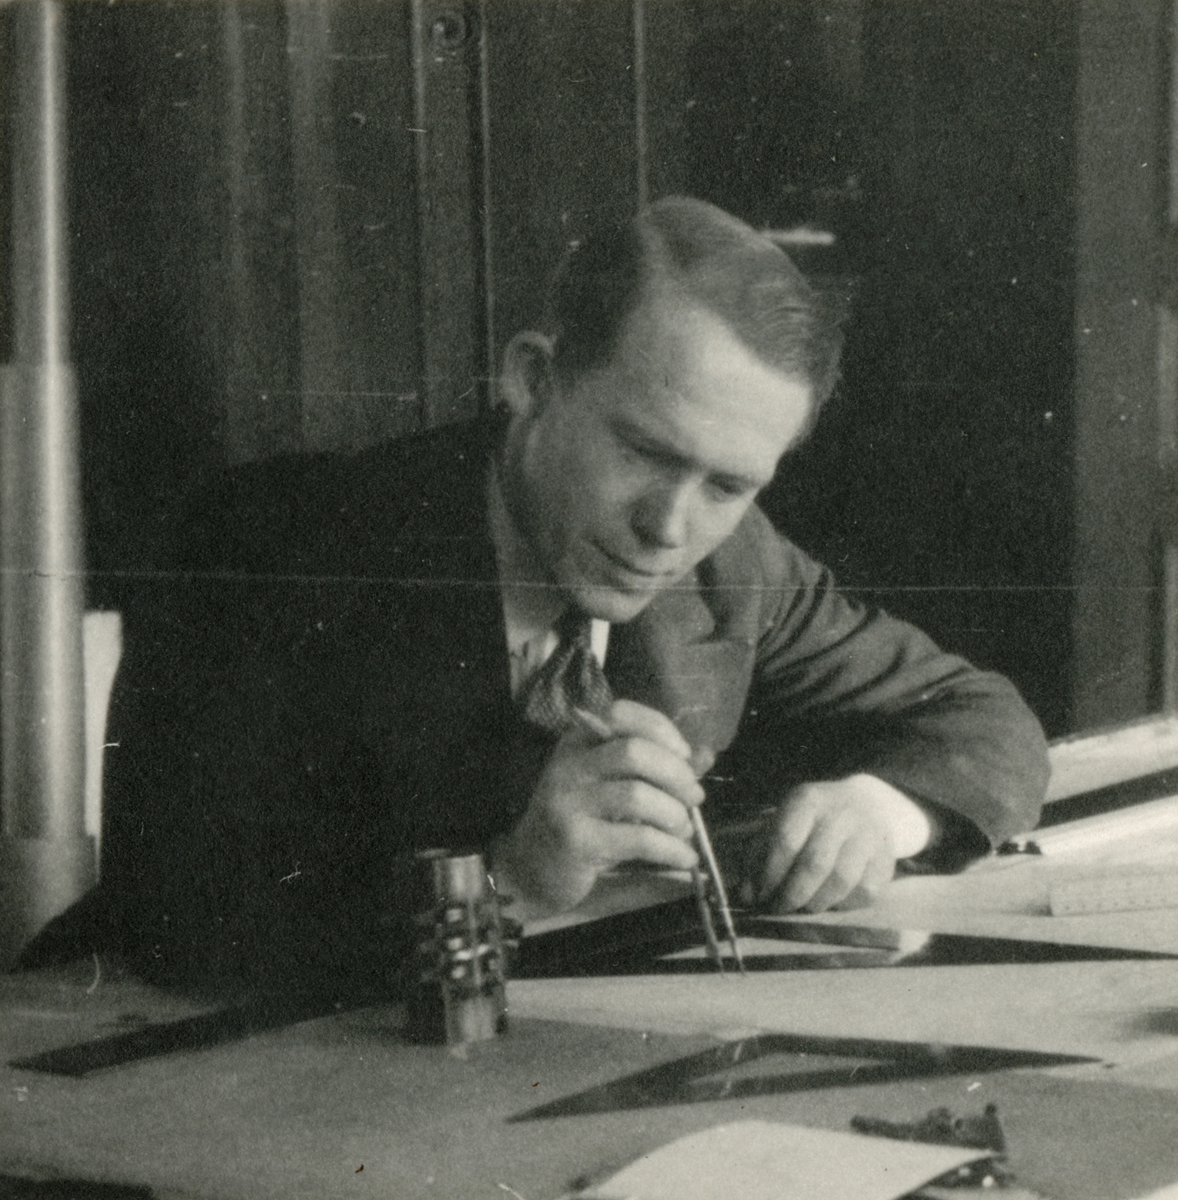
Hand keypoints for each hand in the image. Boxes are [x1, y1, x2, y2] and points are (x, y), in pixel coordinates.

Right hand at [491, 700, 702, 919]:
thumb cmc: (580, 822)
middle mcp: (569, 766)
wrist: (531, 869)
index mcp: (577, 743)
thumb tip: (707, 754)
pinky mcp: (576, 841)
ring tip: (684, 829)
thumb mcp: (613, 787)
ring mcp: (569, 803)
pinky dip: (671, 848)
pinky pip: (638, 838)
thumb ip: (658, 768)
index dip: (661, 730)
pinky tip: (684, 856)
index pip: (621, 714)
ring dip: (674, 814)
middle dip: (676, 773)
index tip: (685, 756)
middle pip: (634, 751)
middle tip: (694, 796)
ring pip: (638, 795)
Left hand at [750, 774, 932, 912]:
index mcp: (809, 800)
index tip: (758, 895)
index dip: (769, 874)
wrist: (869, 804)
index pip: (785, 840)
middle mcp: (842, 813)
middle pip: (814, 864)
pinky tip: (829, 900)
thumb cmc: (813, 820)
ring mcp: (869, 836)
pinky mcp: (886, 859)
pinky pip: (863, 892)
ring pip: (840, 881)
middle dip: (791, 894)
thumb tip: (746, 895)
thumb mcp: (782, 822)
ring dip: (815, 903)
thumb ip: (759, 856)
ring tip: (802, 906)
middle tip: (777, 908)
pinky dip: (842, 904)